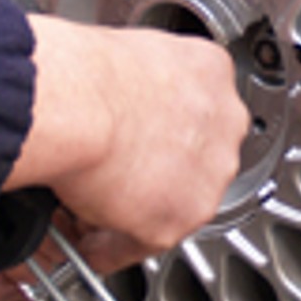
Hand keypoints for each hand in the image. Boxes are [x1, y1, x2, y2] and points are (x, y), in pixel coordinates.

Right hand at [0, 16, 249, 300]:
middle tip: (114, 176)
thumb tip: (116, 96)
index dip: (162, 129)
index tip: (142, 138)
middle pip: (195, 157)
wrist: (76, 105)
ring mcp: (210, 173)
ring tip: (95, 214)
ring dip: (140, 212)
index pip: (198, 108)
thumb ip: (140, 81)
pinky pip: (147, 242)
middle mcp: (223, 124)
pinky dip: (116, 247)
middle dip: (157, 172)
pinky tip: (93, 244)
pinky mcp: (184, 216)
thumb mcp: (127, 52)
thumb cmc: (84, 73)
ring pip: (177, 203)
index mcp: (211, 73)